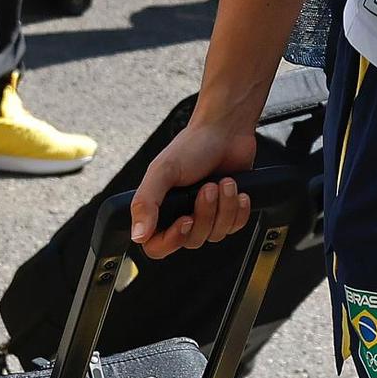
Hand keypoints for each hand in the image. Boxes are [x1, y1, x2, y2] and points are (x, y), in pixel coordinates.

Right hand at [129, 104, 261, 258]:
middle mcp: (182, 214)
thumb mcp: (163, 171)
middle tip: (208, 187)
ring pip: (216, 234)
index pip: (157, 246)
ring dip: (224, 207)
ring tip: (224, 183)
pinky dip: (239, 209)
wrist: (226, 131)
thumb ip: (146, 203)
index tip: (185, 220)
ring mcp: (206, 215)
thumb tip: (137, 234)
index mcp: (160, 208)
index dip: (171, 241)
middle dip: (205, 213)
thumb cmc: (193, 146)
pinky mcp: (228, 212)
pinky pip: (235, 227)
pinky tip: (238, 191)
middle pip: (192, 240)